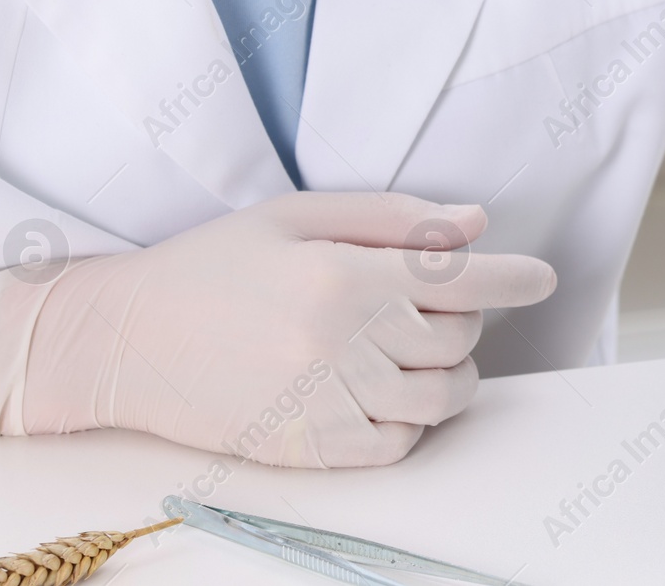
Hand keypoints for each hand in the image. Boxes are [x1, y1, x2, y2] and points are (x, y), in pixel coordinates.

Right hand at [20, 192, 555, 466]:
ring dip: (453, 374)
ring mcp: (325, 400)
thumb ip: (390, 217)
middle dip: (466, 317)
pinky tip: (389, 393)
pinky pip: (398, 444)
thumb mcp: (294, 215)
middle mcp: (341, 341)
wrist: (122, 339)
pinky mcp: (307, 448)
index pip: (460, 278)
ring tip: (424, 352)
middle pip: (457, 337)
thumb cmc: (210, 266)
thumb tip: (472, 223)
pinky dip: (414, 420)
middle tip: (438, 303)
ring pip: (439, 397)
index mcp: (342, 274)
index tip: (542, 278)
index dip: (515, 278)